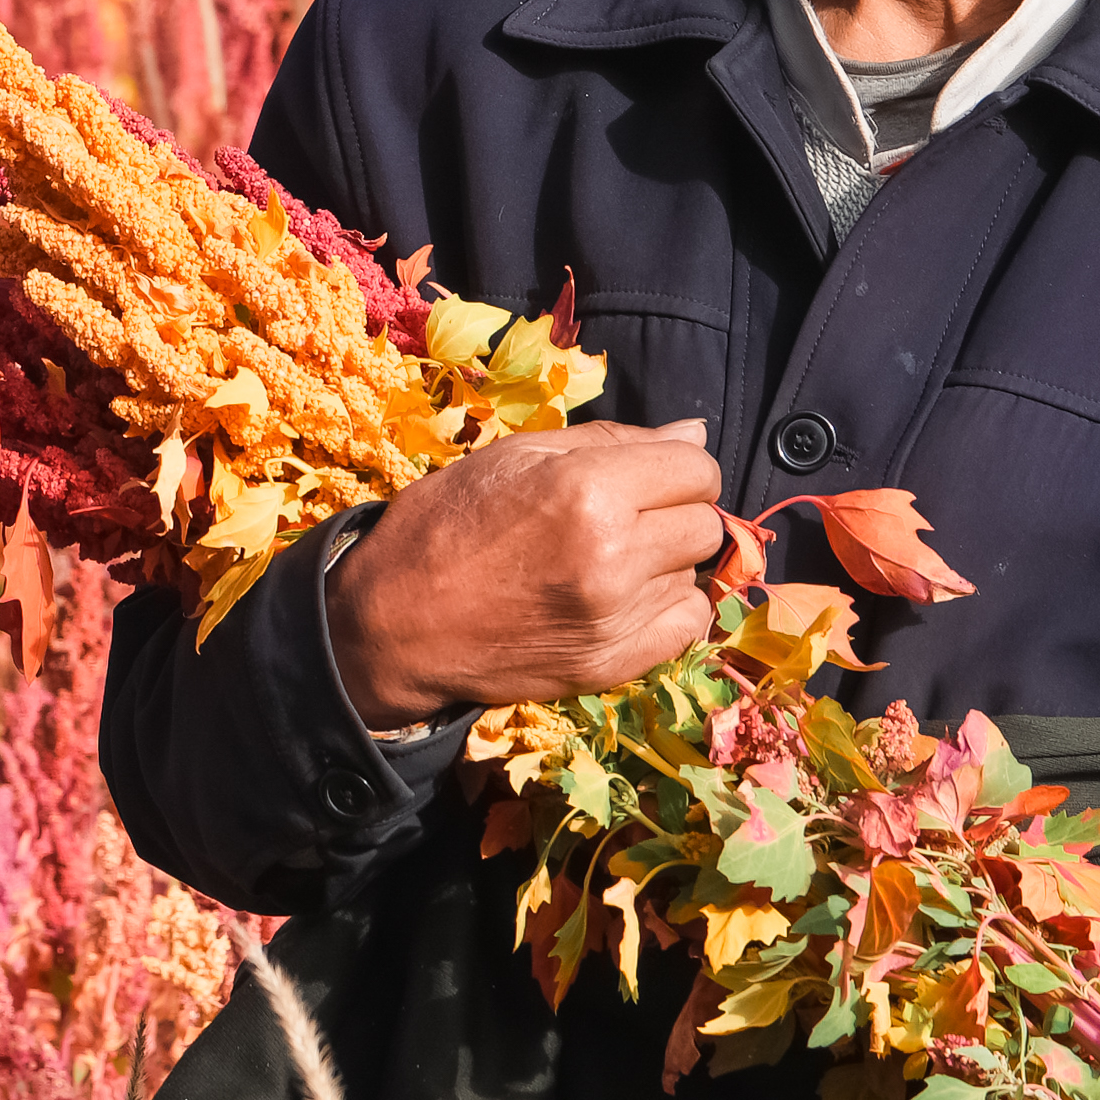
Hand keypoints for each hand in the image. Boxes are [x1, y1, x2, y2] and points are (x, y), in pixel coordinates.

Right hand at [323, 419, 734, 730]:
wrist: (394, 624)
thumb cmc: (445, 525)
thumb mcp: (513, 456)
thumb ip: (612, 441)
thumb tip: (695, 436)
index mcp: (587, 489)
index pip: (698, 470)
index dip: (675, 469)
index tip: (643, 478)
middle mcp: (613, 554)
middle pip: (705, 524)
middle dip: (674, 513)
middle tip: (621, 520)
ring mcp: (616, 617)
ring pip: (694, 574)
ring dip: (663, 563)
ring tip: (605, 562)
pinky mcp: (613, 664)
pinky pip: (686, 626)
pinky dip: (664, 609)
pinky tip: (620, 601)